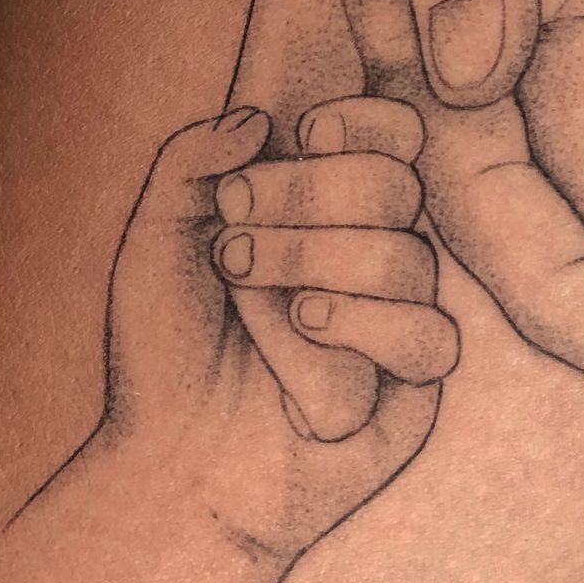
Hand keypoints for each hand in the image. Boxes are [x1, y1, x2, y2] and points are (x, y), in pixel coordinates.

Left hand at [64, 97, 455, 570]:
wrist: (172, 467)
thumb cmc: (163, 354)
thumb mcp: (155, 240)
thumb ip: (190, 159)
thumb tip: (260, 115)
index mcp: (330, 208)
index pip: (394, 135)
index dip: (364, 122)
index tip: (305, 131)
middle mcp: (375, 254)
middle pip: (397, 184)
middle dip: (308, 196)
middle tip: (232, 238)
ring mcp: (399, 319)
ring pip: (408, 259)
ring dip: (314, 260)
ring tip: (246, 286)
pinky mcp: (415, 388)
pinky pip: (428, 336)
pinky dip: (364, 326)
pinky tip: (307, 325)